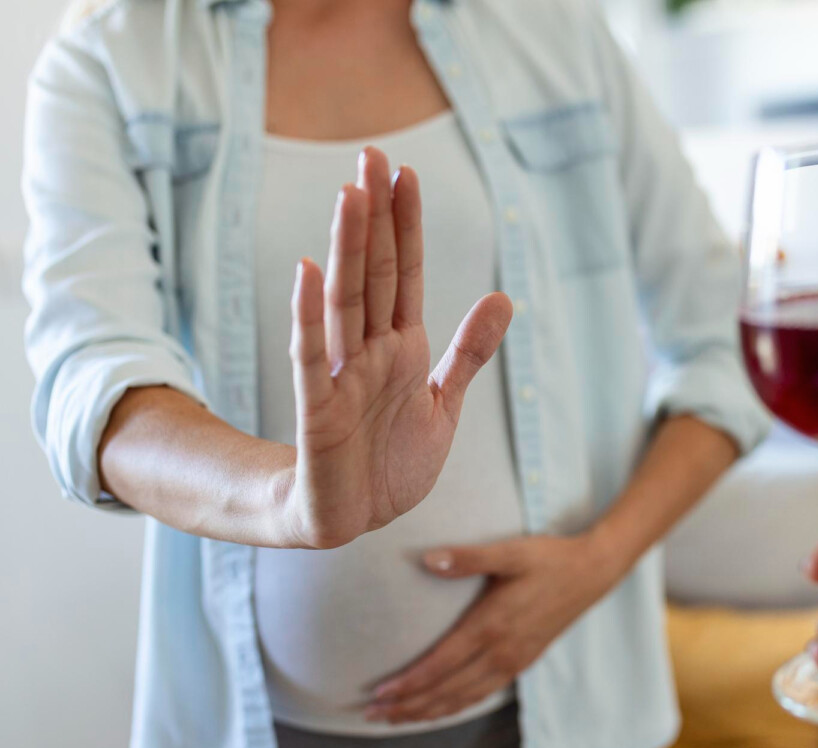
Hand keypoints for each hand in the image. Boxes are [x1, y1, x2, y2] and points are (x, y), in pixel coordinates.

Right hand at [280, 148, 511, 548]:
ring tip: (350, 196)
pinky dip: (308, 316)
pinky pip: (310, 356)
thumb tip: (504, 296)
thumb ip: (469, 351)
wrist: (356, 516)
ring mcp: (340, 375)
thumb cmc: (394, 459)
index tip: (405, 174)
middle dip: (375, 216)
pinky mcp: (318, 410)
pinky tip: (307, 272)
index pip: (406, 273)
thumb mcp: (444, 402)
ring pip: (345, 301)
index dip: (406, 225)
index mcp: (402, 347)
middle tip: (372, 154)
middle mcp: (368, 350)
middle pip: (374, 272)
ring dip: (347, 250)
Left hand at [366, 533, 624, 722]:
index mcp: (492, 625)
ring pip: (464, 699)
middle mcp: (501, 651)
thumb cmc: (549, 558)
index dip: (408, 683)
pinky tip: (442, 708)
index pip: (440, 665)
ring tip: (398, 719)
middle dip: (409, 707)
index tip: (378, 693)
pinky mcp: (523, 662)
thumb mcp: (510, 551)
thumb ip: (468, 557)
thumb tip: (427, 559)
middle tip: (373, 716)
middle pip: (447, 691)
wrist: (592, 572)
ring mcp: (514, 660)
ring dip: (429, 712)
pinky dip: (457, 706)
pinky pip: (483, 694)